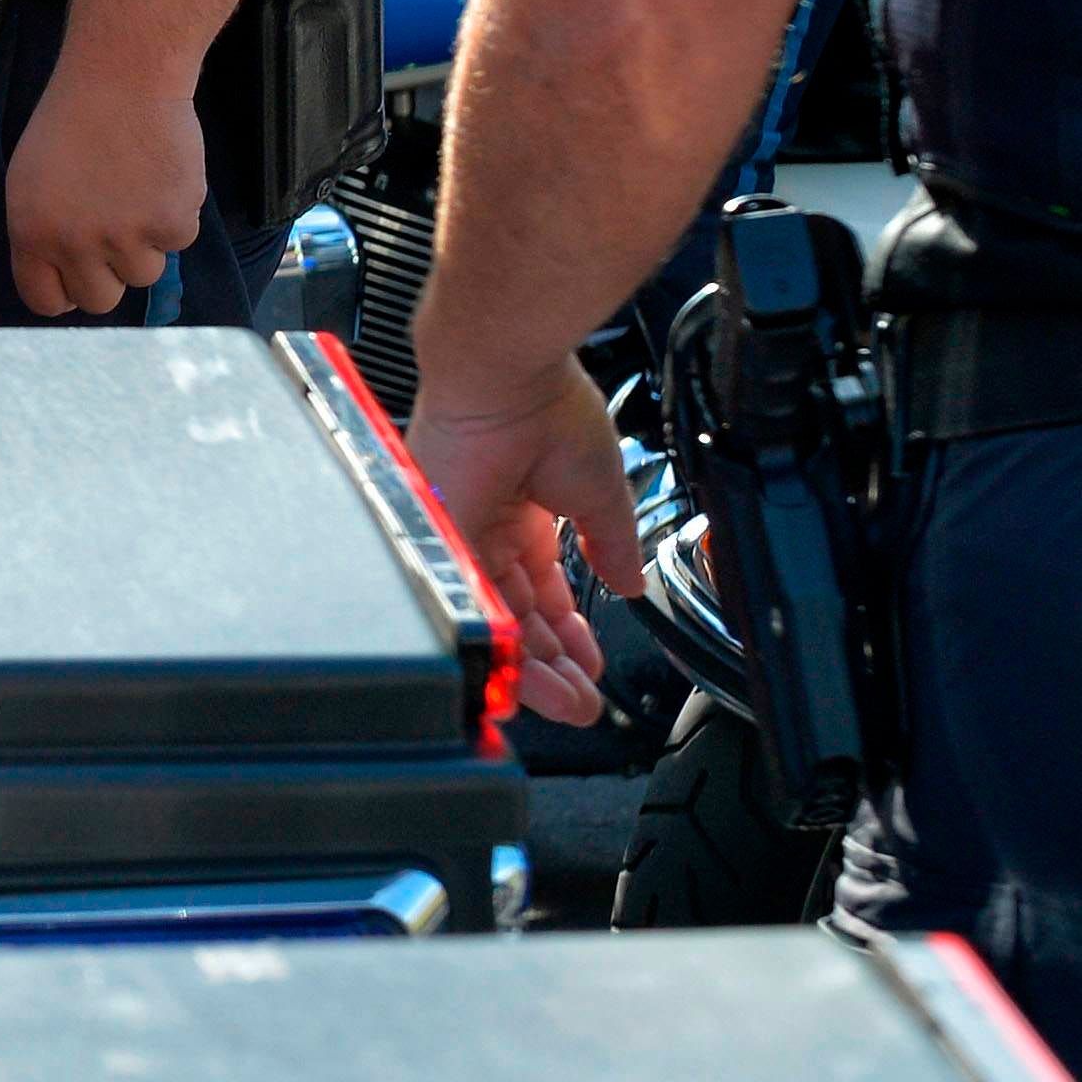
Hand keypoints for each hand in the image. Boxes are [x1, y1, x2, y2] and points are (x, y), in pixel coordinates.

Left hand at [5, 68, 206, 315]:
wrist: (124, 74)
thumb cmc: (77, 117)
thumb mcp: (32, 179)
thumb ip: (45, 232)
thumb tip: (63, 279)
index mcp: (31, 232)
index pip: (45, 300)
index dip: (66, 290)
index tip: (79, 277)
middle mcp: (75, 242)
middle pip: (99, 300)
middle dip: (110, 272)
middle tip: (117, 231)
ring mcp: (124, 236)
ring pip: (143, 274)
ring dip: (146, 241)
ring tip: (137, 188)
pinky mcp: (169, 222)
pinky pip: (179, 240)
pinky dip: (177, 211)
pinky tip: (161, 173)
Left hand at [398, 356, 631, 726]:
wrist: (504, 377)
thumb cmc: (547, 407)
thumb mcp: (600, 490)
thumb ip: (614, 543)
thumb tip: (632, 583)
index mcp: (527, 508)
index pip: (546, 587)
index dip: (571, 628)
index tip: (592, 662)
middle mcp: (493, 526)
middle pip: (523, 612)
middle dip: (558, 661)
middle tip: (584, 699)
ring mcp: (467, 536)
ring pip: (504, 619)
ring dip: (539, 667)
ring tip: (571, 704)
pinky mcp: (449, 543)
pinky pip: (480, 609)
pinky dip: (510, 648)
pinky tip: (538, 678)